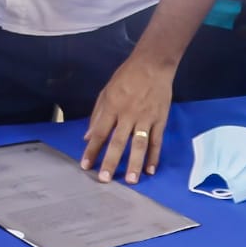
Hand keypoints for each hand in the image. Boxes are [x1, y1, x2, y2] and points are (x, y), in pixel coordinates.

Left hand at [80, 54, 172, 183]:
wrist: (152, 66)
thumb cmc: (125, 78)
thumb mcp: (105, 92)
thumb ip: (97, 115)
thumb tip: (87, 136)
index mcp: (111, 107)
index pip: (99, 133)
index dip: (91, 150)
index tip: (85, 165)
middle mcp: (127, 115)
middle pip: (118, 142)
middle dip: (111, 161)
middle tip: (105, 179)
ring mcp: (146, 118)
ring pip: (139, 144)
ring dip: (135, 163)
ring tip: (131, 181)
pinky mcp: (160, 120)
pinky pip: (157, 141)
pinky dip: (154, 156)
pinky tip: (151, 170)